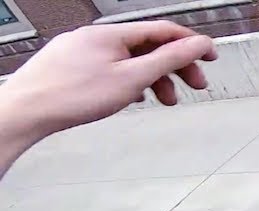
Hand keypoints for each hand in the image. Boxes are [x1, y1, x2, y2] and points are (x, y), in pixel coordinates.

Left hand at [0, 21, 216, 144]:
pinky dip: (130, 80)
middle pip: (148, 46)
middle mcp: (95, 37)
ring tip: (164, 99)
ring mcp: (82, 50)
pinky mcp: (72, 66)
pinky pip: (112, 67)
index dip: (191, 43)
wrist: (28, 110)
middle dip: (175, 66)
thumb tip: (196, 45)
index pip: (163, 31)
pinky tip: (133, 96)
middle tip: (194, 84)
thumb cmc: (71, 95)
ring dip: (154, 78)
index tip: (210, 55)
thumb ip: (168, 60)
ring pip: (130, 59)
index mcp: (111, 34)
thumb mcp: (132, 78)